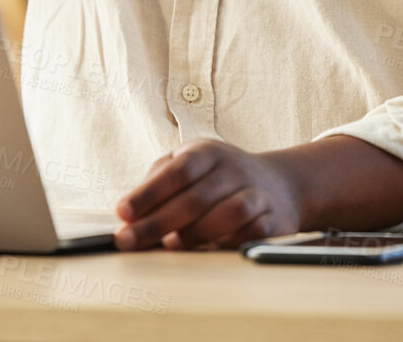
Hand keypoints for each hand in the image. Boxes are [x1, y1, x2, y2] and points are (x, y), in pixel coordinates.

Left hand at [113, 139, 304, 250]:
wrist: (279, 183)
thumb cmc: (216, 178)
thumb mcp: (188, 164)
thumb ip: (158, 182)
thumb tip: (129, 213)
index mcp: (207, 152)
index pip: (176, 171)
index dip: (148, 193)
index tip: (123, 213)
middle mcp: (233, 169)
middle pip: (196, 197)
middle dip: (158, 223)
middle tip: (129, 241)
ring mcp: (257, 193)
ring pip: (230, 213)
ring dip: (196, 233)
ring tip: (170, 246)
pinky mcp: (274, 218)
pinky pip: (255, 233)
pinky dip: (232, 243)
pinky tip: (211, 250)